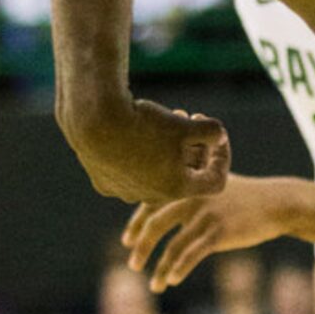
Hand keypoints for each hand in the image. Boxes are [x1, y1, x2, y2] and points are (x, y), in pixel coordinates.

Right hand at [63, 97, 229, 204]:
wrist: (92, 119)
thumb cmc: (143, 122)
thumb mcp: (185, 124)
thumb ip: (211, 131)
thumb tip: (219, 136)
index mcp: (178, 188)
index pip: (215, 182)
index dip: (222, 159)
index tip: (217, 138)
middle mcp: (153, 196)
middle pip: (184, 176)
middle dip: (192, 148)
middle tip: (186, 117)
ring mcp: (126, 193)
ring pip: (154, 174)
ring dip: (164, 151)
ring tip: (160, 120)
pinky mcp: (105, 184)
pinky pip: (127, 172)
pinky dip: (136, 155)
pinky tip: (131, 132)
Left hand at [124, 175, 280, 291]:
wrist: (275, 203)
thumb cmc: (244, 196)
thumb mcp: (213, 186)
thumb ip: (188, 193)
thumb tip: (166, 206)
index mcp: (185, 187)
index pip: (149, 205)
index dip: (136, 225)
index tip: (128, 241)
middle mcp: (190, 199)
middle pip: (155, 226)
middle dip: (141, 248)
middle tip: (134, 266)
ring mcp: (205, 216)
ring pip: (173, 247)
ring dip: (160, 269)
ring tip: (155, 286)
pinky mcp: (219, 232)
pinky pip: (192, 255)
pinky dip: (179, 269)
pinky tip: (173, 280)